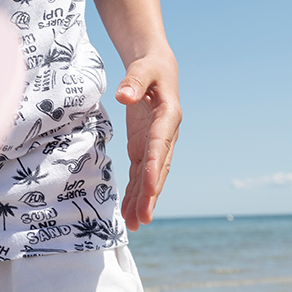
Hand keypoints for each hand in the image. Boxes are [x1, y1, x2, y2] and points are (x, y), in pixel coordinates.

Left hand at [116, 46, 180, 229]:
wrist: (157, 69)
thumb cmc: (150, 67)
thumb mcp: (143, 69)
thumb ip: (133, 81)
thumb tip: (123, 96)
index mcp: (168, 117)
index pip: (159, 145)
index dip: (155, 167)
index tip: (149, 189)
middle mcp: (165, 135)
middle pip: (158, 168)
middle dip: (150, 195)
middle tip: (143, 219)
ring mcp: (155, 144)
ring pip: (150, 176)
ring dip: (143, 200)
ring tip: (135, 224)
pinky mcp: (144, 147)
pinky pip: (141, 173)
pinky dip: (136, 192)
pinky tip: (130, 211)